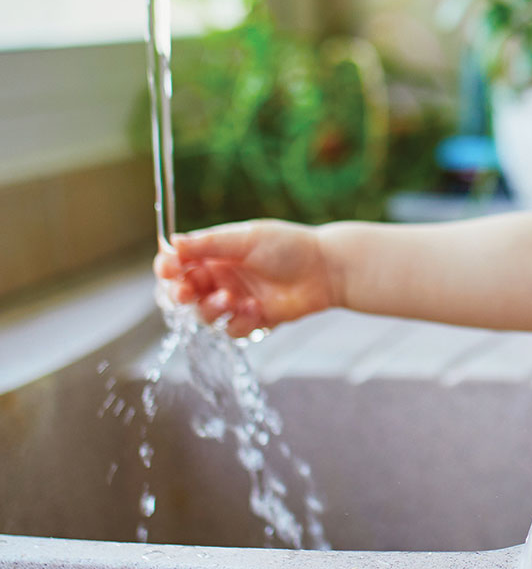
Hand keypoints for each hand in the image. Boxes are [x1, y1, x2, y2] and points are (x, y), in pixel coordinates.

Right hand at [154, 220, 338, 337]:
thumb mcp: (247, 239)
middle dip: (179, 293)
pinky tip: (257, 308)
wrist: (326, 269)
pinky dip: (240, 321)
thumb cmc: (288, 246)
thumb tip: (172, 242)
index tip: (168, 269)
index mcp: (214, 255)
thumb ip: (209, 244)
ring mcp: (234, 301)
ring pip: (204, 315)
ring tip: (231, 297)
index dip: (167, 268)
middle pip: (183, 293)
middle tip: (185, 291)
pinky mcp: (253, 321)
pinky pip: (233, 330)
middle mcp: (220, 279)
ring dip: (211, 308)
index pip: (177, 264)